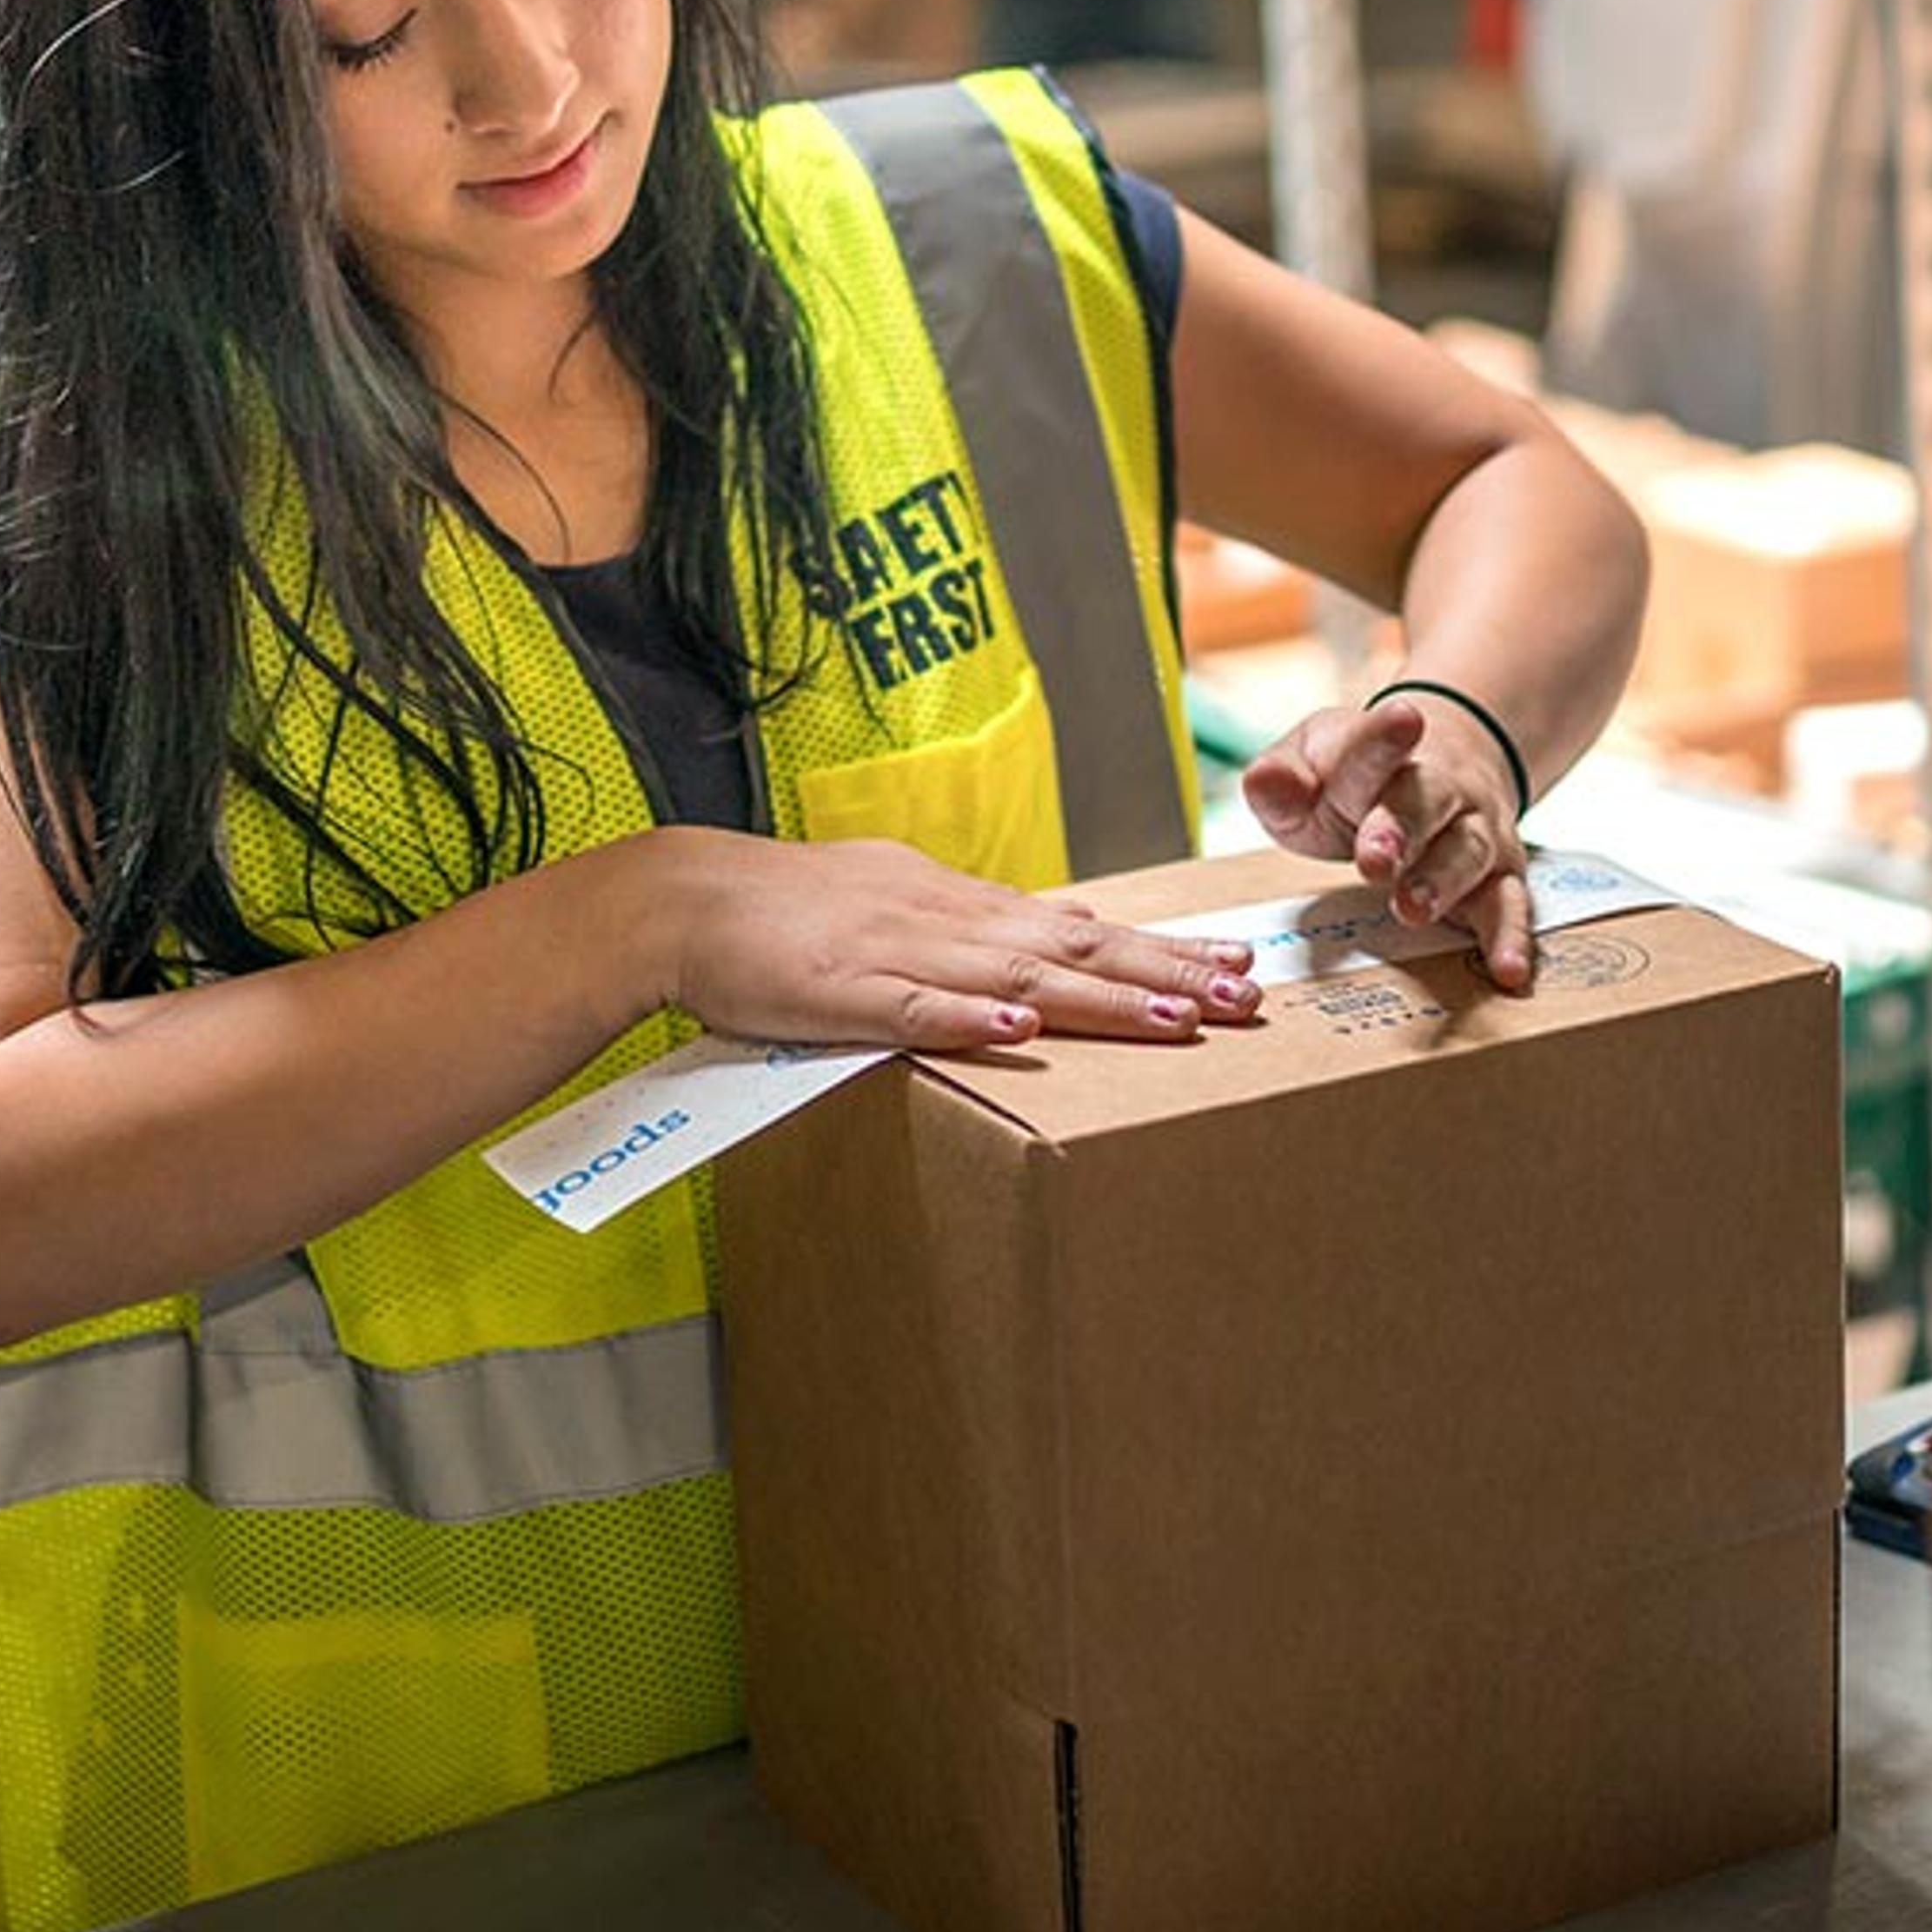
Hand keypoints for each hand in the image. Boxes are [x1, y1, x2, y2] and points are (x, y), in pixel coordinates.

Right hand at [662, 834, 1261, 1053]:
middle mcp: (945, 921)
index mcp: (958, 905)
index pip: (1079, 927)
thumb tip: (1051, 936)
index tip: (1230, 964)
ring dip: (1099, 997)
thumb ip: (971, 923)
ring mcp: (897, 956)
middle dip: (1164, 972)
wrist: (685, 899)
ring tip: (1176, 1016)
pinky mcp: (843, 993)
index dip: (1158, 948)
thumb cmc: (785, 910)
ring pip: (1016, 978)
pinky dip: (968, 1020)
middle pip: (1073, 947)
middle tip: (1245, 993)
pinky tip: (1022, 1032)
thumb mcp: (894, 900)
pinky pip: (913, 1009)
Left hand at [1239, 696, 1533, 990]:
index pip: (1375, 743)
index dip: (1385, 735)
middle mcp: (1438, 787)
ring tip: (1412, 910)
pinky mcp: (1500, 876)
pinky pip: (1510, 906)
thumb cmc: (1355, 777)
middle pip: (1423, 802)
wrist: (1444, 763)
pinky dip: (1510, 938)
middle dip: (1399, 829)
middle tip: (1373, 859)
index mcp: (1379, 753)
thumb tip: (1264, 783)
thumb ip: (1282, 778)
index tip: (1403, 719)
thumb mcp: (1309, 763)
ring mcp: (1474, 830)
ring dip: (1440, 882)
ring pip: (1465, 852)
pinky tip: (1507, 969)